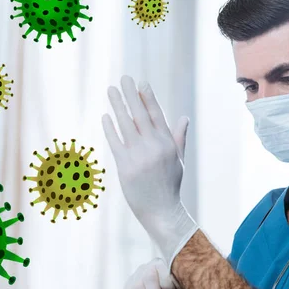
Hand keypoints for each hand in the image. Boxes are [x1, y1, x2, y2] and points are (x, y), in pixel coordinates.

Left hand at [102, 76, 198, 266]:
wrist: (161, 211)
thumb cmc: (170, 185)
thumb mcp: (178, 160)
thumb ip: (179, 137)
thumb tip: (184, 118)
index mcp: (168, 143)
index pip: (156, 115)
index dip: (148, 98)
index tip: (141, 83)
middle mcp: (154, 146)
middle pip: (140, 114)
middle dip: (131, 94)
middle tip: (124, 78)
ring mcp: (139, 156)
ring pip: (126, 124)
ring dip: (117, 105)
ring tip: (111, 90)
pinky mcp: (125, 166)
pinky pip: (115, 142)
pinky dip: (110, 128)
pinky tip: (105, 116)